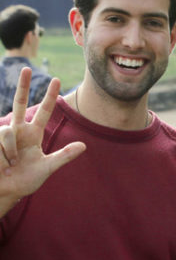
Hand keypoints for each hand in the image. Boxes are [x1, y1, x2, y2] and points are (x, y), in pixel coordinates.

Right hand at [0, 68, 85, 216]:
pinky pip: (0, 140)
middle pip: (20, 102)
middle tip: (26, 67)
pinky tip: (1, 165)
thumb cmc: (24, 181)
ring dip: (9, 152)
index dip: (49, 97)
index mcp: (33, 134)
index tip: (56, 80)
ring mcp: (3, 134)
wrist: (4, 191)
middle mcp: (18, 130)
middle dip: (22, 85)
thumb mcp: (46, 168)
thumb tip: (84, 146)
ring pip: (7, 132)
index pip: (44, 111)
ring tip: (10, 166)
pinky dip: (2, 156)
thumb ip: (64, 157)